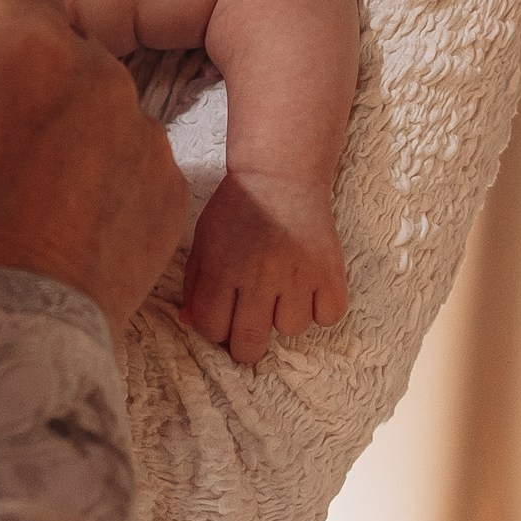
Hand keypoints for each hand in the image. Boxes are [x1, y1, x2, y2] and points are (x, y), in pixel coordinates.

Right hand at [0, 0, 190, 336]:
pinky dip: (100, 178)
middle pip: (64, 46)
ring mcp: (145, 135)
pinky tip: (62, 225)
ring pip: (99, 104)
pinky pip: (129, 161)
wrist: (2, 331)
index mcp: (31, 45)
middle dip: (26, 75)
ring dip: (66, 126)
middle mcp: (103, 74)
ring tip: (25, 194)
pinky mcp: (170, 193)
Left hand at [177, 169, 348, 367]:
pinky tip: (308, 288)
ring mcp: (298, 275)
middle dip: (245, 346)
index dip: (215, 329)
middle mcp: (259, 276)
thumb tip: (190, 322)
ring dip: (286, 317)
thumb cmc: (237, 209)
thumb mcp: (204, 239)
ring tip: (282, 291)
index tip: (223, 319)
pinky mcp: (329, 271)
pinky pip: (328, 316)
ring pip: (291, 330)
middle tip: (250, 329)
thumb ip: (194, 283)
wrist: (281, 174)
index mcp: (222, 268)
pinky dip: (320, 308)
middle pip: (249, 344)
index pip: (212, 328)